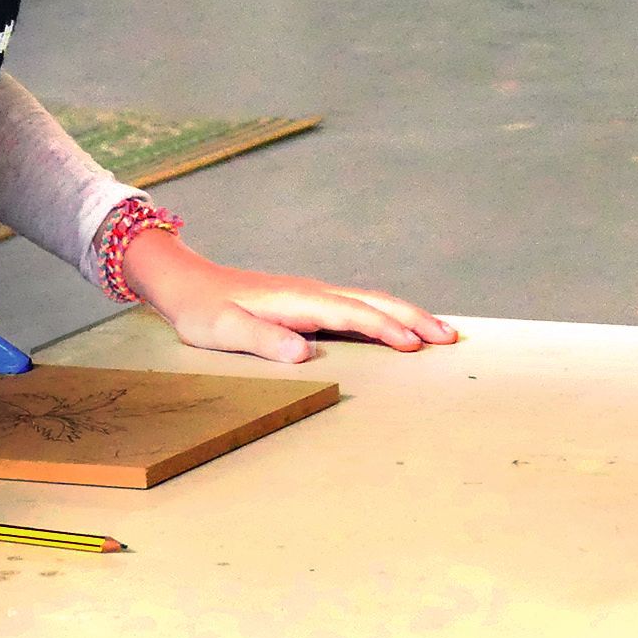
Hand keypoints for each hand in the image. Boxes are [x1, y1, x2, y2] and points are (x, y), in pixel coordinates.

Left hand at [121, 230, 456, 363]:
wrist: (186, 284)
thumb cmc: (202, 310)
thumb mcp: (223, 330)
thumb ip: (261, 339)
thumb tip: (303, 353)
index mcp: (297, 300)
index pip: (351, 312)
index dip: (384, 328)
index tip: (415, 345)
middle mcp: (312, 293)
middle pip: (373, 302)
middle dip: (413, 318)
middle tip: (451, 338)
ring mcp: (313, 296)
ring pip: (369, 302)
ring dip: (406, 316)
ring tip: (442, 334)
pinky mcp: (310, 303)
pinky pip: (358, 308)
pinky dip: (386, 317)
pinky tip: (399, 330)